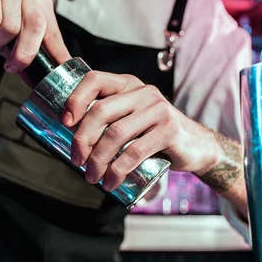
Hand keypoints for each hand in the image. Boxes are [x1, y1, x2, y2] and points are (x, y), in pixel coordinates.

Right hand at [0, 0, 70, 71]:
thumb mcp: (4, 42)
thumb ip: (22, 55)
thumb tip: (36, 79)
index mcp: (37, 0)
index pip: (52, 31)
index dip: (56, 53)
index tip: (58, 72)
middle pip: (36, 26)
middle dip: (24, 53)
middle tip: (11, 65)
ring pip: (10, 25)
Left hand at [63, 71, 220, 190]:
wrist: (196, 145)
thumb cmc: (154, 134)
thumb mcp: (131, 118)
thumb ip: (109, 119)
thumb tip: (70, 140)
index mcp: (128, 84)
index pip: (95, 80)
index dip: (75, 99)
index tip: (64, 122)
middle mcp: (143, 92)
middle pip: (101, 111)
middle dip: (82, 139)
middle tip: (76, 160)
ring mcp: (158, 109)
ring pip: (115, 134)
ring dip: (98, 160)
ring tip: (92, 177)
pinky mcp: (169, 130)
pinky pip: (135, 151)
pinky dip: (117, 170)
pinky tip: (110, 182)